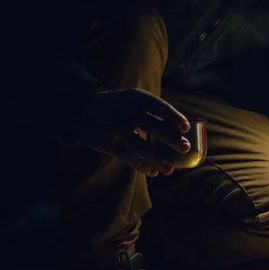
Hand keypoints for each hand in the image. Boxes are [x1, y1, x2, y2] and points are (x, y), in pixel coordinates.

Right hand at [67, 88, 190, 176]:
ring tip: (169, 169)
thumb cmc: (120, 107)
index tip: (186, 127)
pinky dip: (141, 165)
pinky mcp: (106, 141)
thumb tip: (182, 131)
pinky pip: (127, 156)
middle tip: (185, 148)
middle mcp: (127, 111)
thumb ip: (154, 114)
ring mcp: (116, 127)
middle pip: (152, 126)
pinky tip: (152, 171)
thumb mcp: (134, 102)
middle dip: (170, 138)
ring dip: (156, 159)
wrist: (83, 109)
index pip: (160, 107)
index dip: (174, 117)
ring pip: (139, 146)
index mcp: (137, 98)